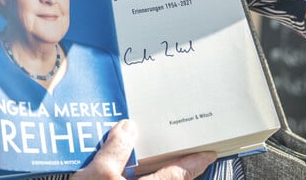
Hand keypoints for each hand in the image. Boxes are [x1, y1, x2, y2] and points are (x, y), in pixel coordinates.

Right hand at [72, 120, 215, 178]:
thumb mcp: (97, 176)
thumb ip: (115, 151)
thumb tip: (128, 129)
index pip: (179, 175)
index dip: (194, 162)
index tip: (208, 154)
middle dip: (173, 170)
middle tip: (179, 155)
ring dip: (153, 177)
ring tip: (144, 163)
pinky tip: (124, 175)